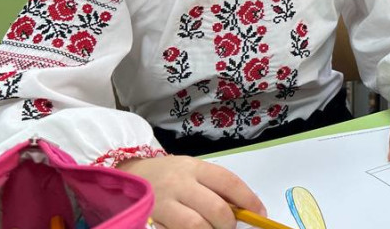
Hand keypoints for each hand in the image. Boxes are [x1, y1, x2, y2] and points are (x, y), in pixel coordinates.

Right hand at [117, 155, 264, 228]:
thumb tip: (245, 207)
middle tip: (229, 226)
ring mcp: (163, 203)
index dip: (248, 200)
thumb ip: (215, 186)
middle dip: (228, 223)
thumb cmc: (168, 175)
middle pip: (215, 208)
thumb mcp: (192, 171)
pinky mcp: (151, 219)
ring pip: (196, 225)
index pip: (229, 182)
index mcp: (194, 167)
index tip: (260, 213)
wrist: (129, 175)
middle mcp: (179, 183)